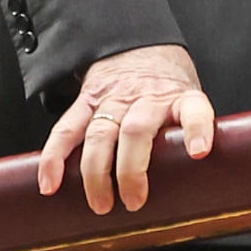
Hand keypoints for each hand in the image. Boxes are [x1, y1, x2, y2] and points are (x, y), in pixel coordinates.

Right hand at [37, 43, 216, 213]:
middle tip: (133, 201)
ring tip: (100, 204)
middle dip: (131, 171)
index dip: (197, 129)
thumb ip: (187, 136)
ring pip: (100, 134)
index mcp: (178, 97)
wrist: (139, 47)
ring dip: (96, 173)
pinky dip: (54, 158)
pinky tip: (51, 183)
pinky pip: (66, 130)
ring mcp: (113, 100)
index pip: (193, 109)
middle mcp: (145, 98)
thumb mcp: (188, 101)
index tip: (199, 151)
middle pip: (136, 131)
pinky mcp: (86, 102)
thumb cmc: (167, 88)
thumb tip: (200, 188)